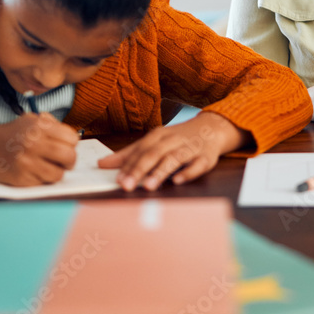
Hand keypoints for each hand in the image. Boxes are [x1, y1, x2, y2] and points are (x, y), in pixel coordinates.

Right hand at [0, 113, 78, 185]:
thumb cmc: (11, 134)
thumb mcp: (31, 120)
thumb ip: (52, 125)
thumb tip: (73, 138)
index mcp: (39, 127)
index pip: (72, 138)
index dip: (71, 143)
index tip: (66, 145)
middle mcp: (34, 144)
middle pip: (69, 157)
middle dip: (70, 160)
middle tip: (64, 160)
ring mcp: (27, 162)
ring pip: (58, 174)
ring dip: (56, 172)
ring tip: (48, 166)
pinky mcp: (21, 178)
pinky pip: (43, 183)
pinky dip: (42, 179)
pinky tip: (34, 171)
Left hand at [97, 111, 246, 190]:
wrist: (212, 128)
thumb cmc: (177, 138)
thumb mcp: (153, 141)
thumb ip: (129, 154)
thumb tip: (102, 163)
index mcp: (159, 135)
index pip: (141, 149)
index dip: (129, 165)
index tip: (118, 179)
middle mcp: (174, 140)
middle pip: (155, 153)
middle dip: (140, 169)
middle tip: (127, 185)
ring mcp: (190, 148)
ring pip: (174, 158)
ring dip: (161, 171)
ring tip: (148, 186)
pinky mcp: (206, 157)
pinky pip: (197, 165)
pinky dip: (187, 172)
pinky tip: (177, 180)